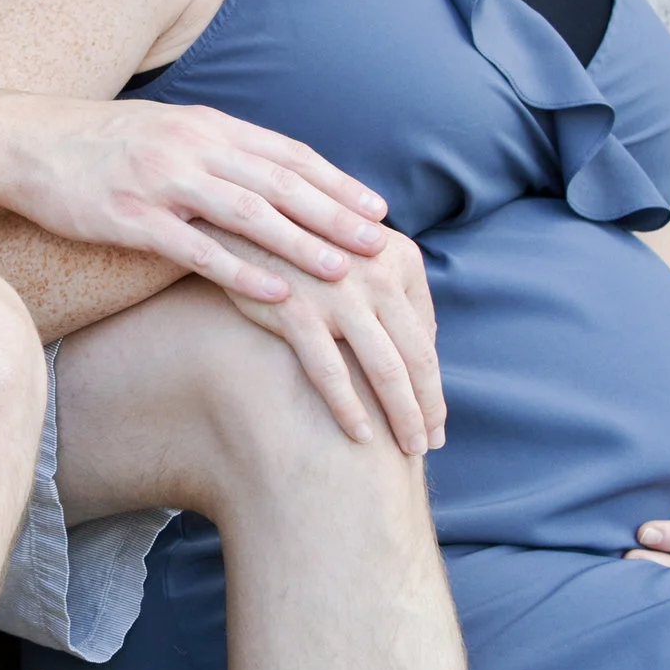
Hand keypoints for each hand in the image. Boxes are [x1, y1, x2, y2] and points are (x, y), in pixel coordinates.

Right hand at [3, 99, 389, 300]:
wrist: (22, 141)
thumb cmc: (94, 142)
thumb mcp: (164, 130)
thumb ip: (214, 147)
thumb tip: (265, 172)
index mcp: (205, 125)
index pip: (287, 153)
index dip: (335, 182)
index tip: (376, 209)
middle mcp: (191, 147)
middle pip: (279, 182)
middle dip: (335, 215)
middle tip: (379, 246)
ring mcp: (161, 181)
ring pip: (247, 212)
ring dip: (300, 243)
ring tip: (341, 272)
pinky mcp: (130, 216)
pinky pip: (194, 247)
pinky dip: (239, 270)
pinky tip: (273, 293)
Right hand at [212, 225, 442, 453]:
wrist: (235, 221)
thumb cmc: (302, 244)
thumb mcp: (354, 253)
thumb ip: (393, 292)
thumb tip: (426, 344)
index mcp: (399, 256)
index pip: (426, 336)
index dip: (434, 385)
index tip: (434, 418)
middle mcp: (377, 270)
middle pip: (415, 356)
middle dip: (427, 408)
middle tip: (430, 444)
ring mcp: (338, 291)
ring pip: (385, 368)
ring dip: (401, 415)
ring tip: (408, 448)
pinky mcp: (298, 309)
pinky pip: (331, 371)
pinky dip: (350, 408)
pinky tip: (360, 435)